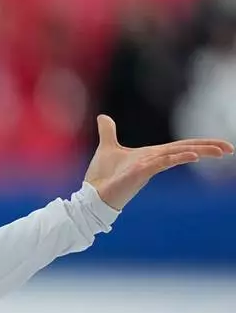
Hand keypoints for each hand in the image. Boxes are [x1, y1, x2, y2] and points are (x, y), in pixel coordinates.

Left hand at [85, 115, 233, 209]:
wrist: (91, 195)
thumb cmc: (102, 176)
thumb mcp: (107, 148)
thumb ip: (108, 132)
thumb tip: (103, 117)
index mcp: (151, 155)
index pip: (180, 146)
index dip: (200, 144)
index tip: (220, 145)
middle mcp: (153, 161)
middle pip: (185, 150)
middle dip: (208, 148)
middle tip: (230, 149)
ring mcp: (148, 168)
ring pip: (177, 156)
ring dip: (197, 151)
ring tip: (219, 151)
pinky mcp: (139, 174)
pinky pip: (160, 164)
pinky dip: (175, 158)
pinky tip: (191, 155)